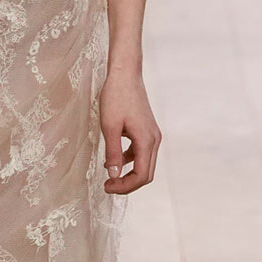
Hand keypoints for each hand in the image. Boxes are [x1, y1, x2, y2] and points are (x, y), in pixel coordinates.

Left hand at [100, 68, 160, 194]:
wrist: (125, 74)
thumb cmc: (116, 97)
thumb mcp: (110, 127)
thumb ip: (113, 153)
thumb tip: (113, 175)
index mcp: (147, 141)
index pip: (142, 176)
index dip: (125, 186)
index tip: (107, 187)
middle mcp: (154, 140)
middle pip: (146, 173)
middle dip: (127, 184)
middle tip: (108, 186)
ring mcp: (152, 135)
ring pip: (144, 164)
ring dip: (128, 174)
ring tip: (109, 177)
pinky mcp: (146, 130)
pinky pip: (140, 153)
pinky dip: (129, 161)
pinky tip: (113, 160)